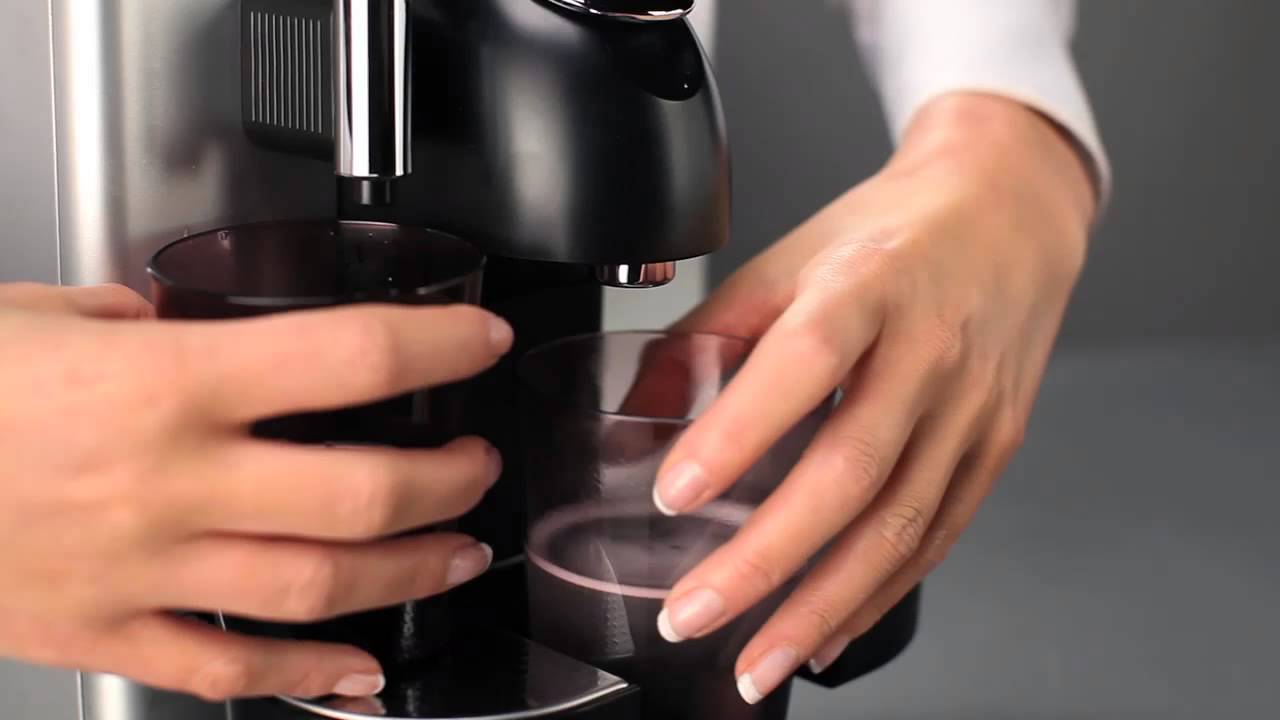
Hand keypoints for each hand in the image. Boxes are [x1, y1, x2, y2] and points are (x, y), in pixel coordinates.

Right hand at [0, 283, 512, 700]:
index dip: (438, 348)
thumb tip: (184, 320)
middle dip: (446, 479)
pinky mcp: (103, 629)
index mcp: (164, 383)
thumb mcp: (38, 311)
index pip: (349, 359)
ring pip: (316, 585)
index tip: (478, 344)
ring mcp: (142, 568)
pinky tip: (356, 673)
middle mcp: (170, 481)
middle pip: (361, 491)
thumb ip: (137, 318)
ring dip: (408, 571)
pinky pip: (222, 665)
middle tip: (476, 464)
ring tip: (455, 553)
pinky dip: (301, 674)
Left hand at [653, 94, 1097, 701]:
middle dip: (766, 558)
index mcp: (868, 286)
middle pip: (851, 470)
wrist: (1009, 214)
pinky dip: (876, 597)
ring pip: (898, 526)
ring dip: (821, 606)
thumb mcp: (789, 257)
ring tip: (756, 662)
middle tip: (693, 613)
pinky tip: (823, 635)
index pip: (803, 362)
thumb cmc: (891, 237)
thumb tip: (640, 413)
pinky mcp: (994, 448)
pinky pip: (935, 538)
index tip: (673, 493)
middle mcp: (930, 352)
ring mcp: (971, 409)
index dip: (738, 432)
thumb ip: (709, 333)